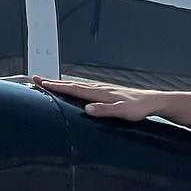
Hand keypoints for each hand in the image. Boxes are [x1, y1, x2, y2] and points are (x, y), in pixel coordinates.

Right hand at [31, 76, 176, 120]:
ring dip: (62, 84)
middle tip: (37, 78)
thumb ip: (105, 111)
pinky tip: (74, 88)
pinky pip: (86, 88)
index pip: (74, 89)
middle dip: (54, 82)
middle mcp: (100, 89)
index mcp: (100, 93)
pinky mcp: (107, 92)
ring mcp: (103, 89)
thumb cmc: (139, 108)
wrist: (154, 101)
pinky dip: (74, 86)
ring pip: (78, 85)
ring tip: (49, 83)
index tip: (40, 82)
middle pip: (72, 84)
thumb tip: (87, 109)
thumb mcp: (123, 112)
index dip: (56, 86)